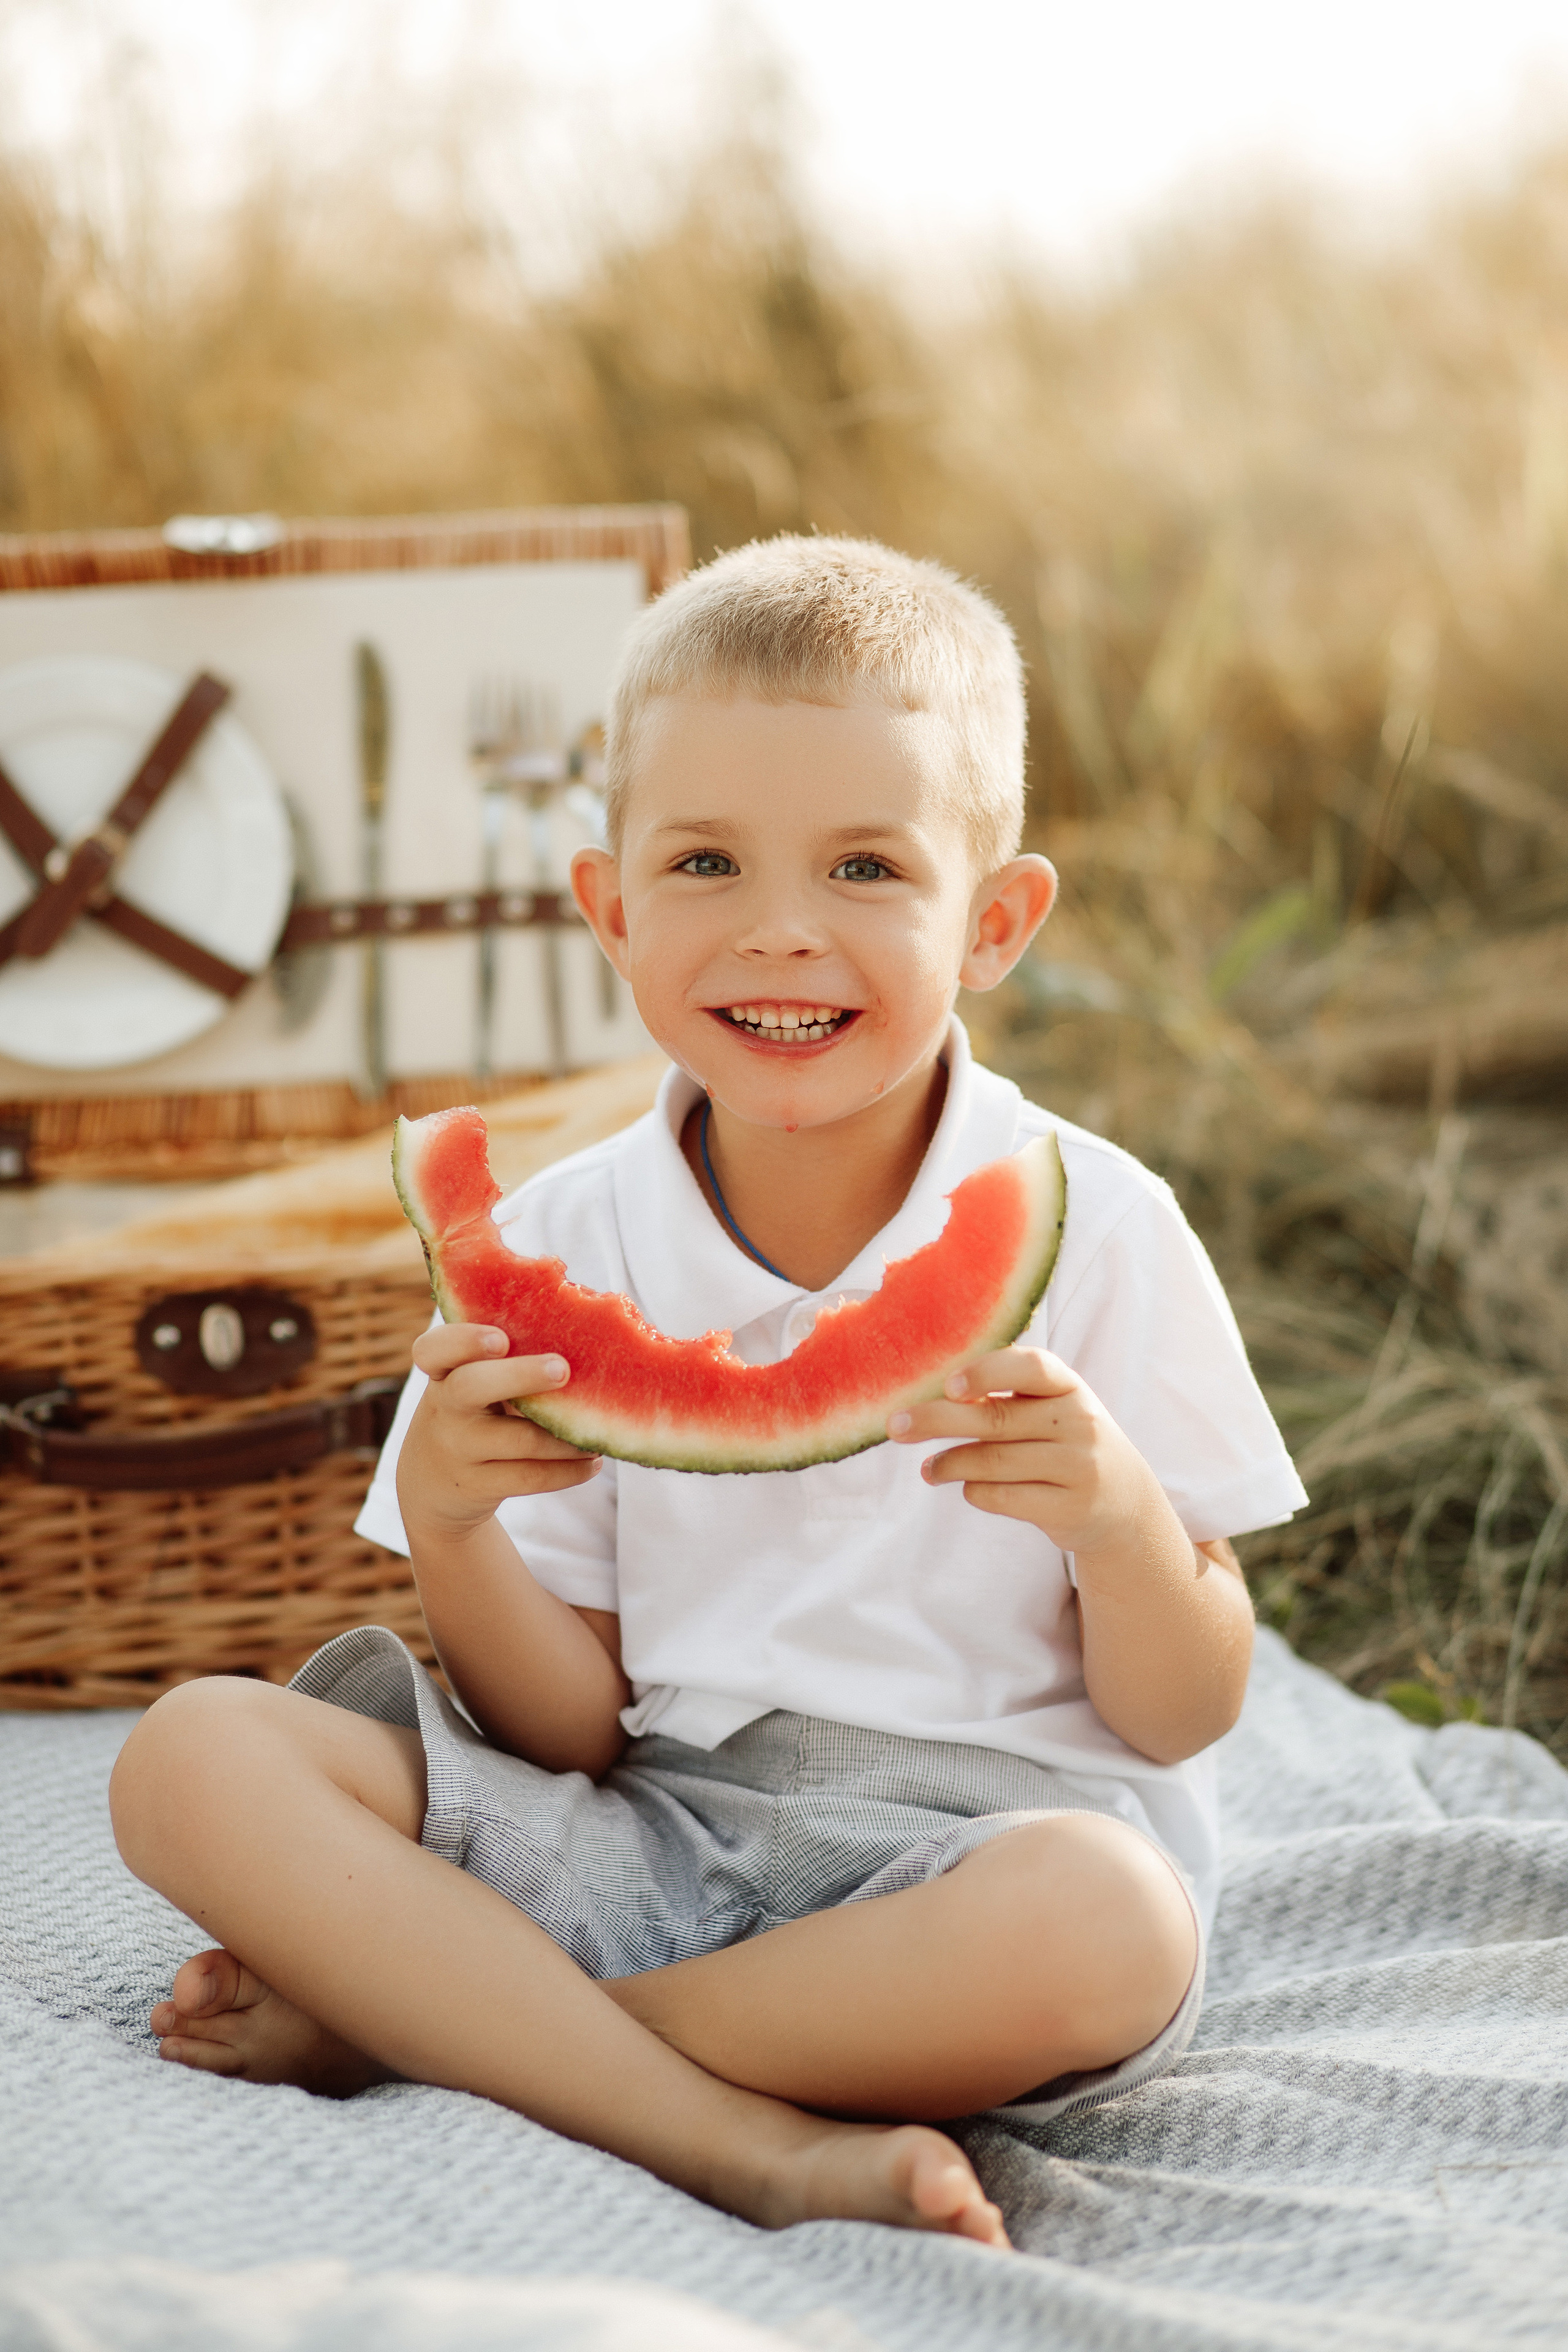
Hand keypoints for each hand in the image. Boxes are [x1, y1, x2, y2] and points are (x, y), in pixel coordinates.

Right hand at [396, 1323, 599, 1545]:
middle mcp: (446, 1407)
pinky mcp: (477, 1485)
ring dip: (565, 1437)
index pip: (434, 1349)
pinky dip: (567, 1470)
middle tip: (562, 1369)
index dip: (464, 1341)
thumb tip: (587, 1324)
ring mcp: (459, 1448)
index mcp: (445, 1371)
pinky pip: (529, 1477)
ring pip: (518, 1439)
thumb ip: (507, 1357)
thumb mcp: (470, 1382)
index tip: (500, 1339)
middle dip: (520, 1375)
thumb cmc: (471, 1411)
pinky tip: (591, 1461)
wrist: (431, 1482)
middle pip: (472, 1386)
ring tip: (597, 1432)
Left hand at [889, 1347, 1170, 1561]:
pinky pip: (1004, 1497)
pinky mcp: (1070, 1508)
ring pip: (993, 1462)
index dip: (987, 1372)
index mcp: (1069, 1386)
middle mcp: (1079, 1422)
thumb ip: (1005, 1396)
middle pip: (996, 1419)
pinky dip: (976, 1491)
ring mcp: (1078, 1467)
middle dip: (938, 1421)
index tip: (948, 1385)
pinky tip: (966, 1487)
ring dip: (949, 1464)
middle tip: (896, 1426)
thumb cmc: (1065, 1442)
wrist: (1123, 1501)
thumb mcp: (1051, 1409)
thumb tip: (928, 1395)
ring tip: (928, 1469)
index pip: (1031, 1367)